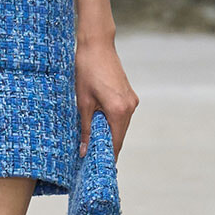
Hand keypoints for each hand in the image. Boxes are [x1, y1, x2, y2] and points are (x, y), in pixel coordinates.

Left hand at [75, 34, 138, 160]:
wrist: (96, 45)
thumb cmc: (86, 70)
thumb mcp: (82, 102)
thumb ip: (86, 128)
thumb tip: (84, 150)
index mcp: (119, 111)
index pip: (115, 143)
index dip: (107, 157)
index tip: (99, 169)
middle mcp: (130, 107)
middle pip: (119, 136)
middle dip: (107, 147)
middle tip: (92, 159)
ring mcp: (132, 100)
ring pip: (121, 126)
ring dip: (109, 134)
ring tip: (93, 144)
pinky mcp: (129, 94)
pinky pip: (122, 115)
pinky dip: (112, 122)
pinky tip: (99, 125)